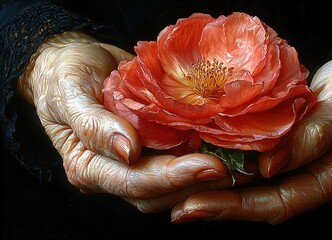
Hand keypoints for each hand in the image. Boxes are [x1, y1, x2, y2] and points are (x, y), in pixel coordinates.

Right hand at [17, 31, 253, 212]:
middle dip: (196, 183)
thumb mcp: (69, 93)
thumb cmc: (63, 75)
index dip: (172, 177)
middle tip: (235, 168)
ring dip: (203, 178)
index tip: (209, 165)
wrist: (75, 60)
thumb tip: (127, 151)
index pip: (132, 182)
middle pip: (156, 193)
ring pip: (170, 186)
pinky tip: (223, 149)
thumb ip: (94, 125)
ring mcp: (132, 163)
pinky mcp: (149, 149)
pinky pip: (175, 161)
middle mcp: (112, 172)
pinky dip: (199, 158)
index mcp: (87, 167)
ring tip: (238, 165)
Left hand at [170, 32, 331, 223]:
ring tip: (186, 195)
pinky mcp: (302, 155)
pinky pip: (267, 172)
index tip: (198, 205)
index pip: (282, 202)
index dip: (237, 207)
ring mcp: (312, 170)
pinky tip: (212, 168)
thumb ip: (311, 136)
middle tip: (181, 209)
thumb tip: (269, 167)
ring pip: (264, 192)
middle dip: (223, 207)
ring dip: (225, 194)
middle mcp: (322, 181)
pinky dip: (238, 172)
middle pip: (267, 204)